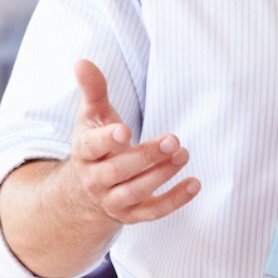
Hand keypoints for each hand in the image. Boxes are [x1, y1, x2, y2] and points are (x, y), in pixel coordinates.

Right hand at [50, 59, 199, 226]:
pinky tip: (195, 184)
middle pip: (118, 171)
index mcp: (84, 153)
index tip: (126, 130)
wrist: (89, 187)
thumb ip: (93, 90)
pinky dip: (174, 201)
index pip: (92, 148)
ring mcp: (112, 200)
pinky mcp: (131, 215)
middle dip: (146, 156)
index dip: (108, 140)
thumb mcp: (93, 116)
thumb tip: (82, 62)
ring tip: (184, 154)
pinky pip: (153, 212)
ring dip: (161, 175)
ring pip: (135, 192)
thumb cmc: (97, 142)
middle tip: (173, 139)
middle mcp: (94, 180)